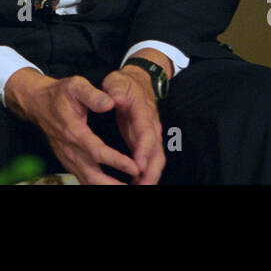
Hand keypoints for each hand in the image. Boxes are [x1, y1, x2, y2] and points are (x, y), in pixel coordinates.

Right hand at [3, 69, 139, 184]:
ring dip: (107, 187)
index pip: (97, 152)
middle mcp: (70, 149)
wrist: (37, 104)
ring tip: (130, 188)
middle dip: (114, 185)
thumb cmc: (59, 94)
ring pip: (88, 181)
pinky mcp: (67, 162)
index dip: (117, 161)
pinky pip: (83, 180)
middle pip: (93, 176)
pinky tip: (113, 185)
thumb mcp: (76, 85)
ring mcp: (67, 158)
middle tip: (136, 184)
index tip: (135, 167)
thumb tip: (110, 103)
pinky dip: (98, 185)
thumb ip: (93, 95)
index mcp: (74, 131)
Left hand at [102, 66, 164, 184]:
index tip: (137, 166)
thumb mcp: (116, 82)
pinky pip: (151, 162)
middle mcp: (152, 127)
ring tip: (139, 189)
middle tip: (142, 186)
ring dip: (150, 177)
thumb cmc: (124, 84)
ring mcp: (152, 136)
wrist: (137, 81)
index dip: (143, 150)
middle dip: (151, 172)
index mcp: (143, 112)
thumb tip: (113, 99)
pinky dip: (148, 175)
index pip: (147, 133)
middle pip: (157, 153)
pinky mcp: (148, 143)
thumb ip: (115, 90)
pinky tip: (138, 185)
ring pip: (156, 160)